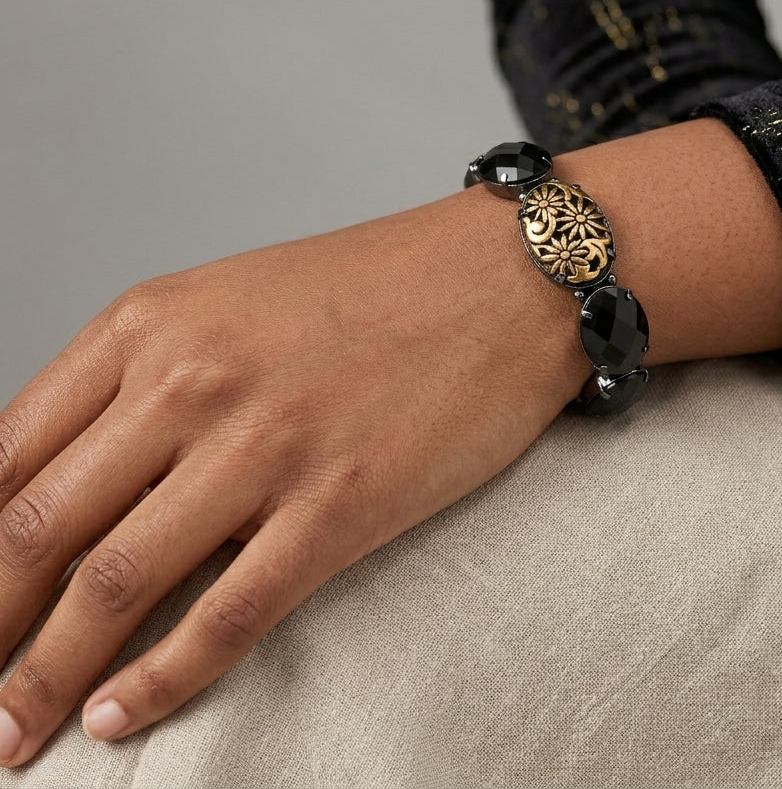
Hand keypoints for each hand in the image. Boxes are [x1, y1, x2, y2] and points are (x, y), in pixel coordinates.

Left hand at [0, 183, 586, 765]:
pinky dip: (160, 680)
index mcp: (152, 324)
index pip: (4, 455)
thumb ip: (147, 378)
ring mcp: (266, 445)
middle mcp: (193, 380)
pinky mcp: (341, 503)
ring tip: (15, 732)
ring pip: (116, 584)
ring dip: (45, 676)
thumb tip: (78, 479)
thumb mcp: (232, 301)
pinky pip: (227, 614)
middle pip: (37, 530)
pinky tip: (121, 715)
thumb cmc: (378, 288)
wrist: (501, 279)